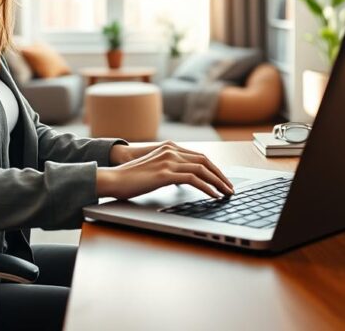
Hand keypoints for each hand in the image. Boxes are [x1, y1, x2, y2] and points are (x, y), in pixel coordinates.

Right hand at [97, 142, 234, 199]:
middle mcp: (171, 151)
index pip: (199, 156)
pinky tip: (213, 196)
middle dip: (220, 175)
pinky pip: (194, 179)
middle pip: (205, 161)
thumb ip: (168, 169)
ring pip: (202, 169)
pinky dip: (207, 188)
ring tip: (226, 193)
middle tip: (230, 187)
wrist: (113, 179)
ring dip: (218, 182)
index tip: (223, 179)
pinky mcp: (165, 173)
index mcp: (169, 148)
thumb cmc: (131, 178)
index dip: (214, 168)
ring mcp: (168, 161)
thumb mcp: (153, 169)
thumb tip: (182, 179)